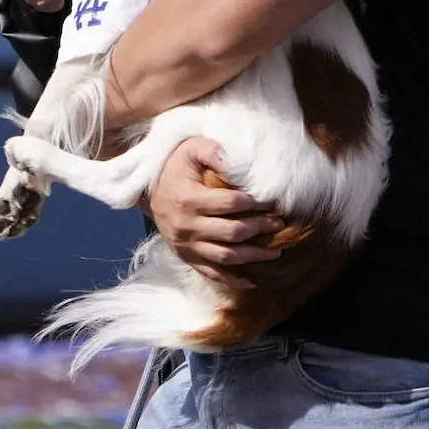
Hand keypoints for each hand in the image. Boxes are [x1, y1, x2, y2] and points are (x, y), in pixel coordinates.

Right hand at [149, 137, 284, 289]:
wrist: (148, 190)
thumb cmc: (175, 166)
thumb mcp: (191, 149)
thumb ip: (213, 150)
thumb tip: (234, 160)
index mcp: (188, 200)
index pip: (229, 204)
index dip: (253, 204)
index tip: (270, 202)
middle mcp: (186, 227)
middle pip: (231, 233)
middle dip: (259, 229)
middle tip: (279, 224)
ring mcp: (185, 245)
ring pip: (224, 257)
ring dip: (252, 256)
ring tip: (275, 253)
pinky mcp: (185, 256)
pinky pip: (210, 273)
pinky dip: (231, 279)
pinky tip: (252, 280)